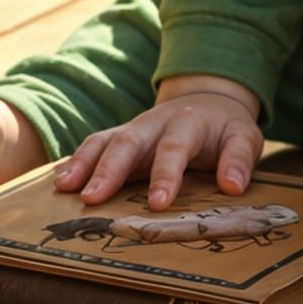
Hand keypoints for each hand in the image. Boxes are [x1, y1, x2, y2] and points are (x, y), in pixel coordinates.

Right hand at [52, 80, 261, 211]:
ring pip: (105, 140)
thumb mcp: (244, 137)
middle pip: (129, 140)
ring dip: (84, 163)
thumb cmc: (226, 127)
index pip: (175, 147)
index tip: (159, 204)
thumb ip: (240, 159)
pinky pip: (95, 145)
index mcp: (188, 122)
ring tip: (64, 188)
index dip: (166, 174)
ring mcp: (134, 129)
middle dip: (109, 169)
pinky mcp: (120, 137)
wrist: (209, 100)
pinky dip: (75, 161)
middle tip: (91, 199)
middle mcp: (155, 123)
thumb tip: (232, 186)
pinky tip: (58, 182)